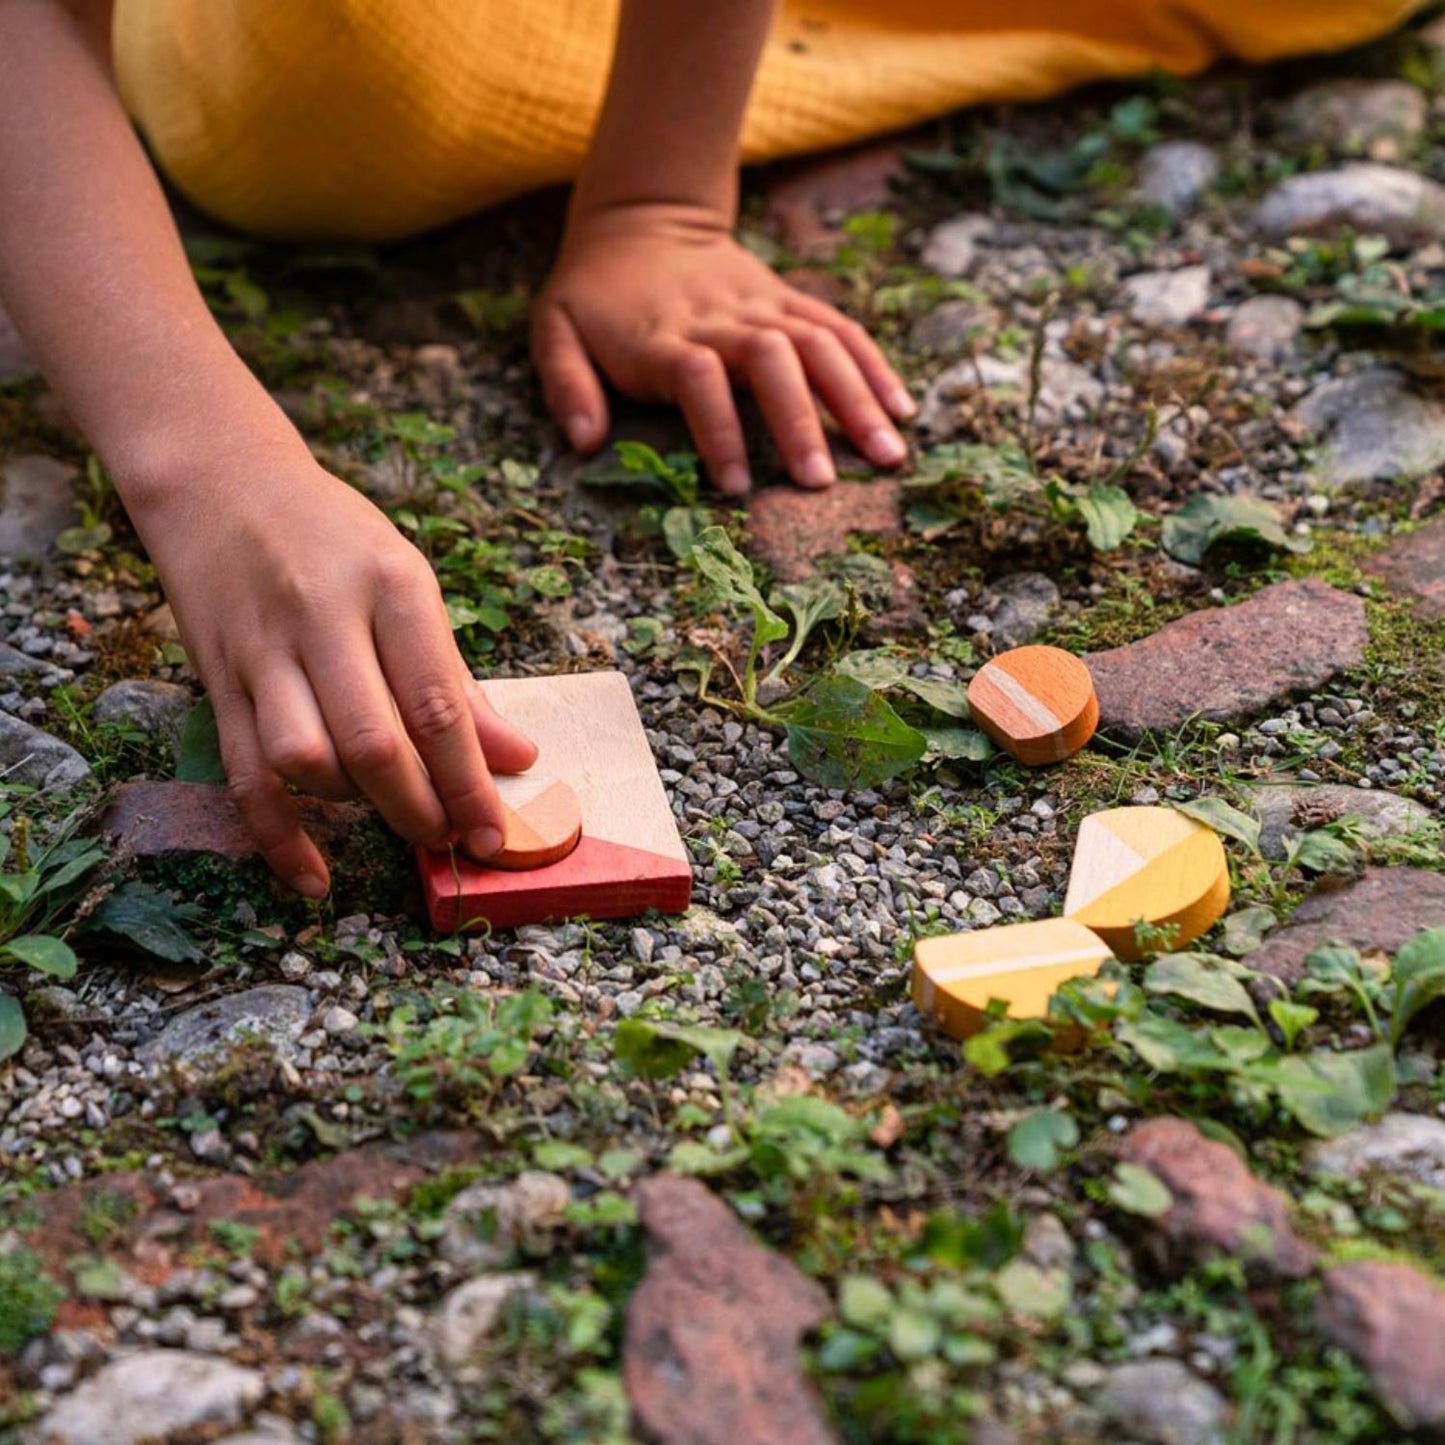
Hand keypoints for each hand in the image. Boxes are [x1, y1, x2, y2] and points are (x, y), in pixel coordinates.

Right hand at [130, 444, 536, 896]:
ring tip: (395, 816)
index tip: (494, 831)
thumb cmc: (337, 538)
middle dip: (420, 807)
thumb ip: (458, 678)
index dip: (469, 780)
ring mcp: (262, 651)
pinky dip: (278, 834)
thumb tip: (516, 758)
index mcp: (390, 587)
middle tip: (450, 839)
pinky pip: (243, 773)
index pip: (436, 703)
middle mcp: (323, 617)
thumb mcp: (410, 584)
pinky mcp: (218, 680)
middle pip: (373, 741)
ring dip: (356, 807)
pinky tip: (313, 876)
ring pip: (305, 758)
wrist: (223, 485)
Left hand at [531, 204, 913, 494]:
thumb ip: (566, 385)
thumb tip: (584, 443)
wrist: (642, 220)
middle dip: (800, 421)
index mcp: (664, 336)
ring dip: (857, 399)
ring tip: (888, 456)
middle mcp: (722, 319)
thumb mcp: (554, 330)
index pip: (699, 378)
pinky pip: (841, 329)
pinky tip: (902, 412)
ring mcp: (764, 306)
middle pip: (773, 360)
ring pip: (820, 344)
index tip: (736, 486)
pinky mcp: (791, 301)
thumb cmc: (594, 295)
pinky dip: (874, 368)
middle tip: (822, 484)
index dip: (718, 429)